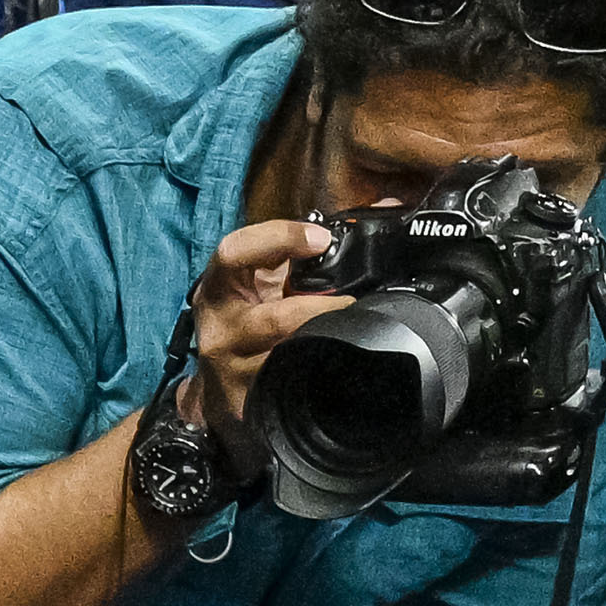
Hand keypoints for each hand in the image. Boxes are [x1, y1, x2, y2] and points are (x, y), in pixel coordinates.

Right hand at [183, 209, 344, 462]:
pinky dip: (314, 376)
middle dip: (321, 312)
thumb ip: (310, 245)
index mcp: (221, 284)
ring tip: (348, 336)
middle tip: (351, 304)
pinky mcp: (242, 401)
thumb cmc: (251, 315)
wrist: (220, 381)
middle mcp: (219, 325)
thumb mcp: (267, 275)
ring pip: (284, 360)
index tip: (322, 239)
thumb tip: (386, 204)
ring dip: (323, 346)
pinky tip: (329, 368)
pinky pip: (285, 388)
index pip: (235, 252)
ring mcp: (229, 368)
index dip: (279, 239)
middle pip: (272, 320)